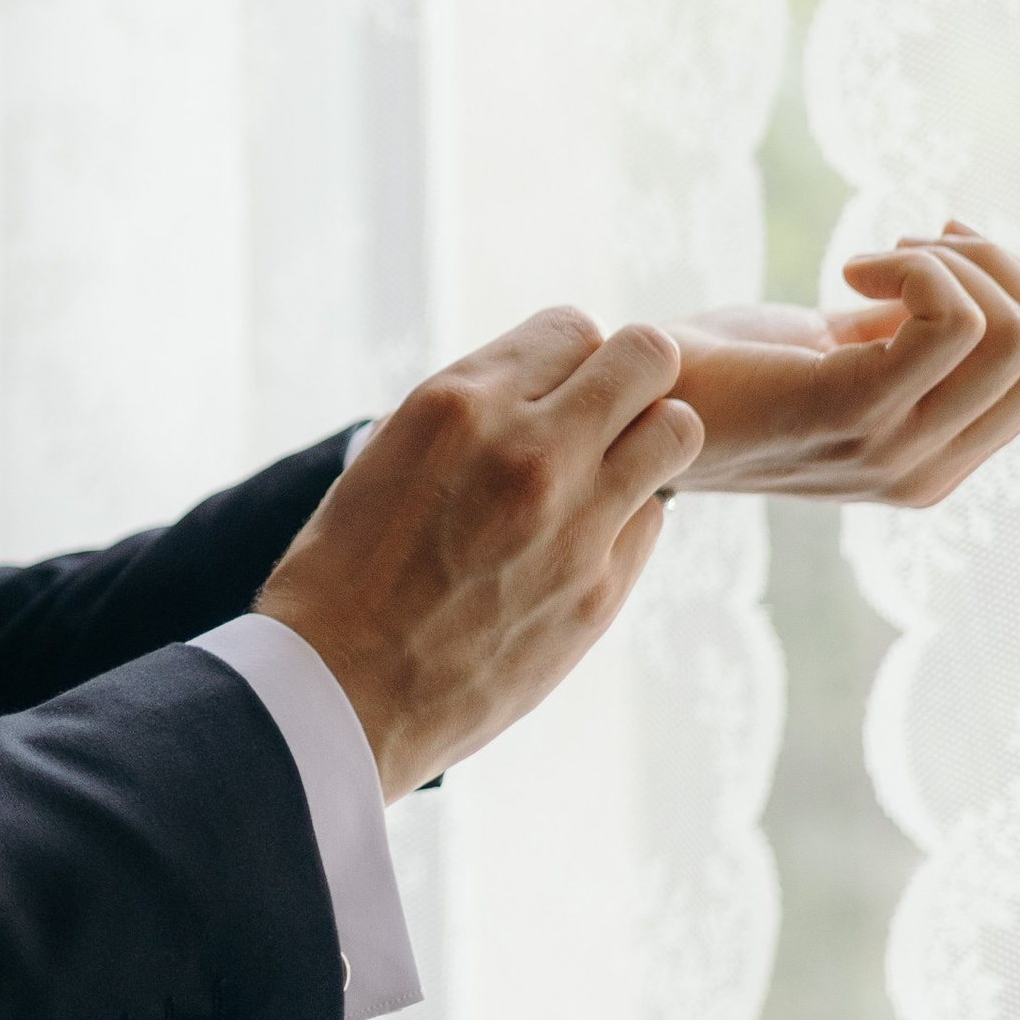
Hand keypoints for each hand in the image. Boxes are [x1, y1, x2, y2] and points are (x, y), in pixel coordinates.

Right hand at [256, 308, 701, 801]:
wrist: (340, 694)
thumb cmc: (344, 572)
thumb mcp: (391, 455)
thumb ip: (471, 415)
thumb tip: (537, 391)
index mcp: (457, 404)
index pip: (569, 325)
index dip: (566, 356)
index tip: (550, 388)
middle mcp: (527, 448)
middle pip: (644, 355)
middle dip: (631, 375)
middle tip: (603, 413)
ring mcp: (575, 521)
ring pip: (678, 429)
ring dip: (650, 438)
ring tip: (607, 470)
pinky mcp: (601, 589)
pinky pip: (653, 516)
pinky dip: (627, 517)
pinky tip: (577, 543)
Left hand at [666, 223, 1019, 502]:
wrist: (630, 399)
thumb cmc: (726, 368)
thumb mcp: (839, 349)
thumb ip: (906, 334)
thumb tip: (973, 277)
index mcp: (939, 461)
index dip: (1014, 285)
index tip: (935, 248)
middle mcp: (928, 472)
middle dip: (996, 269)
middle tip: (907, 249)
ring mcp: (894, 452)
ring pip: (1013, 335)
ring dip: (950, 264)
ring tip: (873, 260)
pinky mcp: (851, 414)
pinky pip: (953, 324)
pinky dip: (915, 268)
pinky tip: (849, 270)